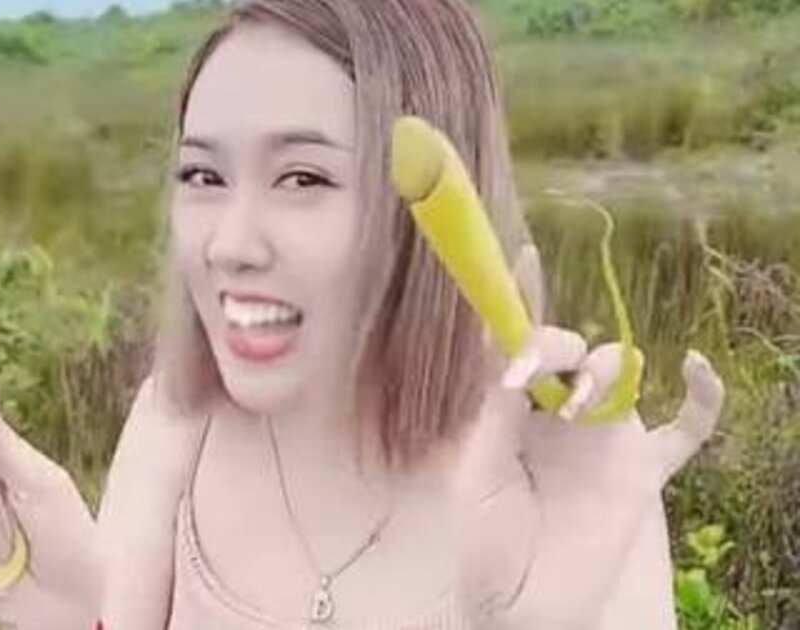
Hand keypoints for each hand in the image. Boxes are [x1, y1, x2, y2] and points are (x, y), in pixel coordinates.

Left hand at [456, 245, 725, 629]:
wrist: (519, 608)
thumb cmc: (486, 542)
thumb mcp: (481, 470)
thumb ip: (501, 413)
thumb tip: (518, 358)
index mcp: (514, 409)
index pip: (521, 342)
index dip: (524, 298)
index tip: (523, 254)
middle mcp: (560, 415)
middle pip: (574, 349)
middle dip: (560, 347)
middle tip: (539, 379)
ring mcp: (605, 440)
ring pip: (623, 373)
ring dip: (605, 371)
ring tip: (573, 410)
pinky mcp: (643, 472)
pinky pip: (688, 429)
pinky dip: (703, 397)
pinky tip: (696, 366)